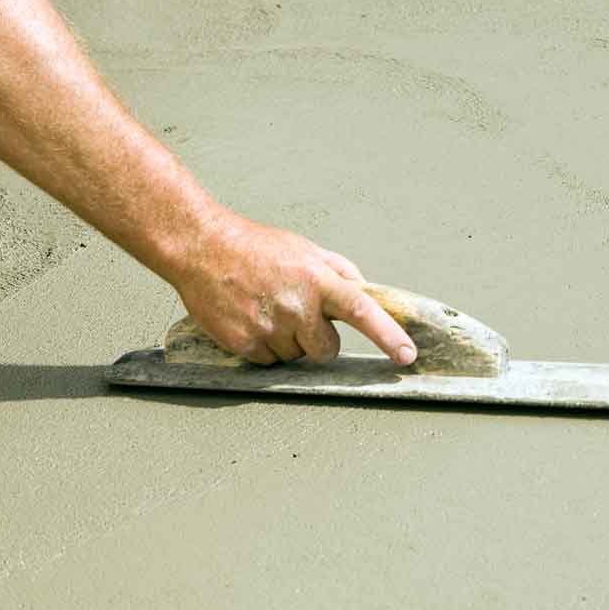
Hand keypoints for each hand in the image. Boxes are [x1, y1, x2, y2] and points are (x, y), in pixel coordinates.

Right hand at [171, 215, 417, 366]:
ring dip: (287, 341)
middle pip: (327, 350)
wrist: (202, 248)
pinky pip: (268, 362)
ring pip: (296, 357)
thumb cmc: (255, 247)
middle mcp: (297, 306)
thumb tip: (365, 293)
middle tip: (296, 314)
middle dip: (318, 340)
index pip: (362, 311)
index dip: (388, 335)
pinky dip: (263, 347)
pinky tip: (251, 319)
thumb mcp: (306, 249)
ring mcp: (270, 327)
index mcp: (317, 280)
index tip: (407, 354)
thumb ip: (339, 271)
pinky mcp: (245, 343)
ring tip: (267, 309)